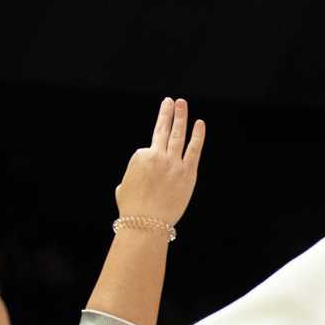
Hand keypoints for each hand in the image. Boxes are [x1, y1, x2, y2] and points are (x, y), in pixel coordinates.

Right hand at [115, 96, 205, 227]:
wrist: (146, 223)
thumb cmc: (133, 209)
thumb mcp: (124, 187)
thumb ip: (133, 176)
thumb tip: (141, 177)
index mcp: (140, 156)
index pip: (148, 150)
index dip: (149, 162)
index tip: (149, 177)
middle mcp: (157, 155)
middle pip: (162, 130)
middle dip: (167, 114)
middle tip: (170, 101)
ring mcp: (173, 163)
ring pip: (177, 135)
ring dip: (180, 117)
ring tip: (182, 104)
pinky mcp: (188, 172)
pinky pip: (194, 149)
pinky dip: (198, 135)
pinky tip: (200, 124)